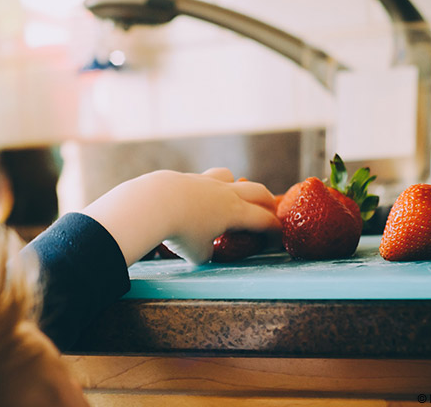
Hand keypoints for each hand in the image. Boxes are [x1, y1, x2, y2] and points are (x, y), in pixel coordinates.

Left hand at [81, 168, 280, 264]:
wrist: (154, 204)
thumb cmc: (180, 232)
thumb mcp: (197, 254)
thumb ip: (207, 252)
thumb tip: (205, 250)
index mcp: (235, 212)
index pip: (264, 220)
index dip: (274, 230)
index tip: (276, 238)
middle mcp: (226, 193)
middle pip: (257, 191)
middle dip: (267, 202)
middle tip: (269, 211)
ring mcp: (206, 182)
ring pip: (230, 177)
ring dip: (237, 186)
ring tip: (232, 196)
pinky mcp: (187, 178)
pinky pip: (204, 179)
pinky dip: (207, 188)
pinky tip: (197, 199)